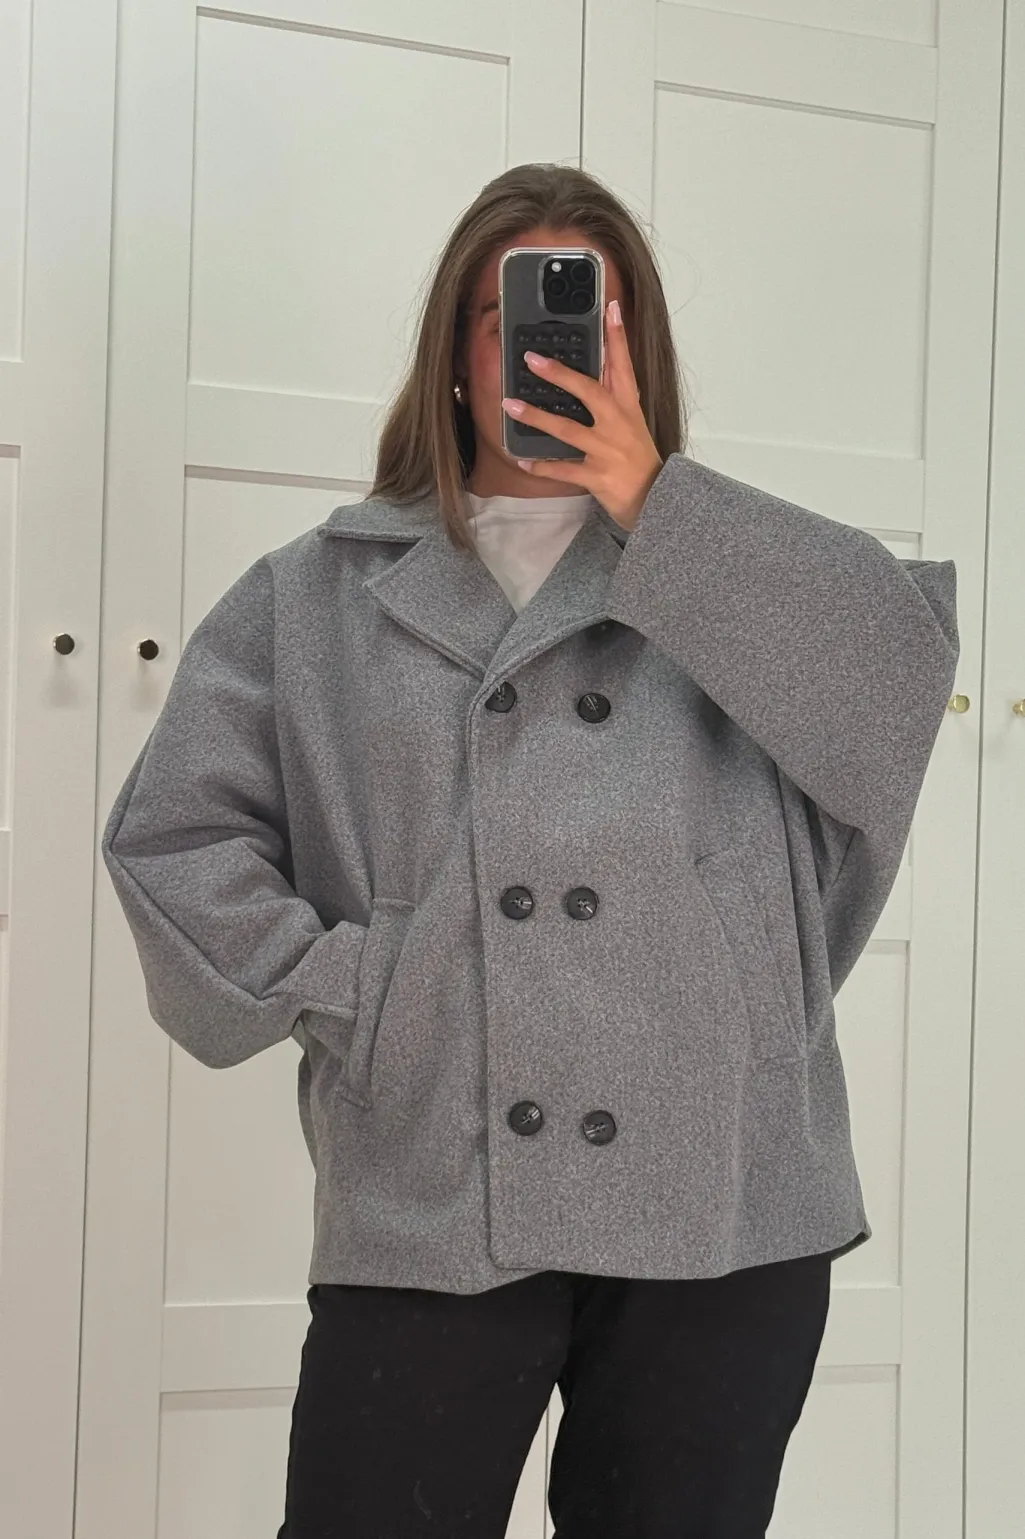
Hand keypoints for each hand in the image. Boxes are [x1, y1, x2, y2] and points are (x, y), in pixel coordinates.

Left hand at [501, 298, 663, 530]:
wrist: (656, 499)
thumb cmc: (639, 459)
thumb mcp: (633, 422)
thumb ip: (616, 393)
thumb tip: (605, 362)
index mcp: (628, 408)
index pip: (624, 365)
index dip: (618, 336)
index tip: (610, 307)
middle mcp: (618, 425)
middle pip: (589, 391)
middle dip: (560, 374)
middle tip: (532, 359)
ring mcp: (606, 451)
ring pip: (567, 430)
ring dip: (537, 417)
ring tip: (511, 406)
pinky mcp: (597, 476)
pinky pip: (563, 471)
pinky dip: (542, 467)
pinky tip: (523, 461)